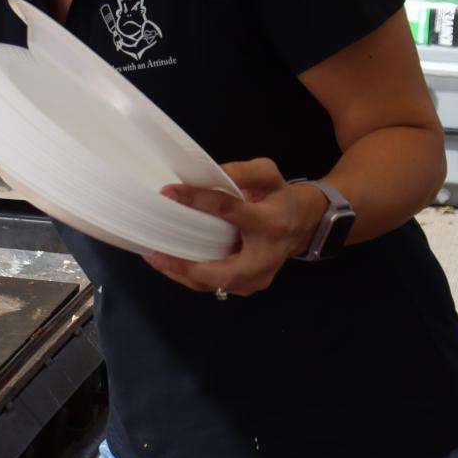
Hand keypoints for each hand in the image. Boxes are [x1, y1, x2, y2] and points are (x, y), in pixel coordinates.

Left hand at [147, 159, 321, 297]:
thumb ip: (240, 171)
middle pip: (225, 271)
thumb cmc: (278, 197)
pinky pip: (216, 287)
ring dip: (183, 275)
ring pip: (217, 285)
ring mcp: (259, 276)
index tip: (168, 193)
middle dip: (189, 266)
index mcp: (270, 221)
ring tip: (155, 258)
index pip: (229, 210)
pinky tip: (169, 264)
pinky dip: (190, 278)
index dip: (197, 200)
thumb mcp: (266, 174)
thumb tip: (203, 174)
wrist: (301, 222)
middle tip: (157, 253)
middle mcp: (266, 255)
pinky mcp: (250, 285)